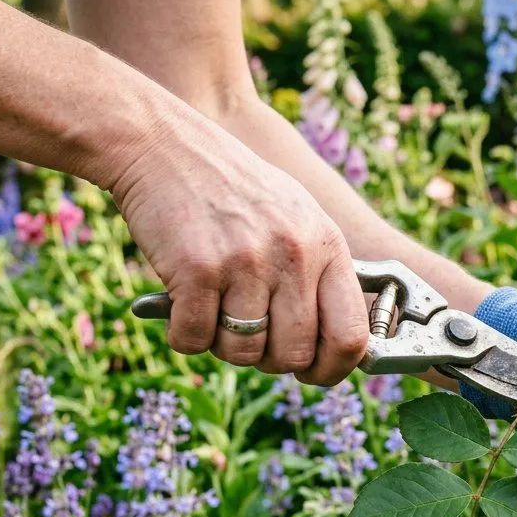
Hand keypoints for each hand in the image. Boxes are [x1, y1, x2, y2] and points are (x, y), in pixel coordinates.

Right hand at [108, 116, 368, 385]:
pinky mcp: (197, 269)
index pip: (352, 336)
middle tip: (249, 336)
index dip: (333, 368)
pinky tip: (181, 304)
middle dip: (269, 360)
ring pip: (244, 353)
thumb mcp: (296, 218)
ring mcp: (246, 262)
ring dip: (223, 345)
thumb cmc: (231, 189)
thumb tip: (342, 347)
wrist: (164, 145)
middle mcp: (293, 254)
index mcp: (326, 245)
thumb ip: (318, 275)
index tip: (312, 371)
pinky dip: (183, 334)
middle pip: (294, 355)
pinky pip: (194, 340)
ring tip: (214, 309)